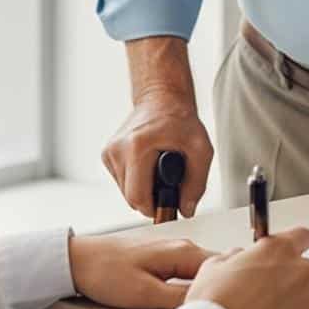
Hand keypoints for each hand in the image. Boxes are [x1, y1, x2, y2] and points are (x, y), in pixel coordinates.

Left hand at [69, 231, 211, 308]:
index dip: (226, 288)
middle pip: (213, 270)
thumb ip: (178, 297)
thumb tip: (206, 302)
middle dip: (217, 289)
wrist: (79, 261)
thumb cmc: (106, 272)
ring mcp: (172, 253)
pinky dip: (190, 287)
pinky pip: (187, 274)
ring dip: (203, 290)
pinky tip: (183, 301)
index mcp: (182, 251)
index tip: (224, 307)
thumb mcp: (144, 292)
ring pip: (200, 273)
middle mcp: (182, 247)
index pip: (221, 267)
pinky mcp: (163, 261)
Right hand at [102, 91, 214, 217]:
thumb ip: (197, 182)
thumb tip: (186, 210)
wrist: (162, 98)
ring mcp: (109, 151)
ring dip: (143, 188)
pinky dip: (136, 179)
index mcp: (137, 145)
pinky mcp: (107, 153)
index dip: (155, 206)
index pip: (137, 196)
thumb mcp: (200, 148)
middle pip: (130, 197)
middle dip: (150, 198)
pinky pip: (121, 181)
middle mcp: (118, 148)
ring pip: (125, 191)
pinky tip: (148, 165)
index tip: (169, 203)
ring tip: (159, 170)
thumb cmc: (181, 120)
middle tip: (168, 184)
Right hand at [185, 228, 308, 308]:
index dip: (291, 245)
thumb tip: (240, 259)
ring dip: (290, 300)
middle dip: (289, 275)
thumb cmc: (215, 302)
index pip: (302, 236)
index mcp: (279, 249)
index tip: (282, 254)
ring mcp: (304, 299)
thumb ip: (237, 255)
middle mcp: (298, 271)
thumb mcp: (215, 264)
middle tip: (264, 289)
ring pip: (303, 295)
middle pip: (303, 268)